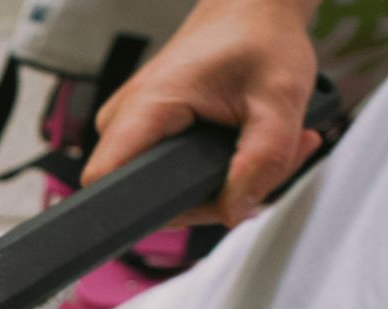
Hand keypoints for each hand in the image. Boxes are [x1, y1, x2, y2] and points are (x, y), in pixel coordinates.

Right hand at [81, 0, 322, 225]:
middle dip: (216, 195)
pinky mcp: (146, 134)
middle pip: (149, 196)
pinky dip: (218, 170)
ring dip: (225, 183)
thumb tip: (236, 211)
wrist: (249, 8)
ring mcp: (132, 128)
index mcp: (147, 105)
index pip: (106, 182)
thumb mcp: (281, 97)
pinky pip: (171, 175)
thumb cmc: (258, 38)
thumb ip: (265, 159)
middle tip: (270, 164)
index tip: (207, 202)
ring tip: (268, 146)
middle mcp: (125, 119)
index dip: (148, 209)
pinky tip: (250, 144)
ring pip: (166, 190)